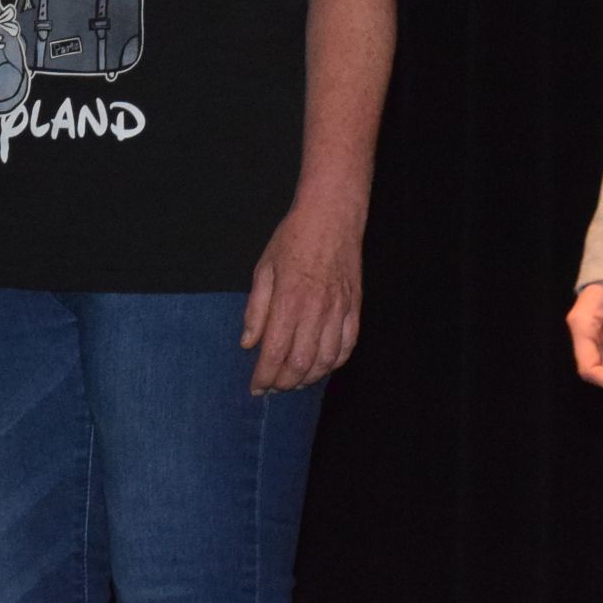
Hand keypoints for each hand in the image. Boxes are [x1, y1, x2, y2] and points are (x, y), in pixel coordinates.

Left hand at [242, 204, 362, 394]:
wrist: (332, 215)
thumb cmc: (293, 238)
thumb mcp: (263, 269)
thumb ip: (255, 310)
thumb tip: (248, 343)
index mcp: (289, 301)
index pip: (274, 353)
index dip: (264, 377)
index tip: (256, 388)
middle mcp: (316, 310)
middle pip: (301, 363)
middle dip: (284, 383)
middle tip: (273, 387)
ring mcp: (339, 309)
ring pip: (326, 359)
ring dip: (309, 378)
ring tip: (295, 381)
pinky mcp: (355, 306)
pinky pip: (348, 344)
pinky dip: (335, 362)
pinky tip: (323, 365)